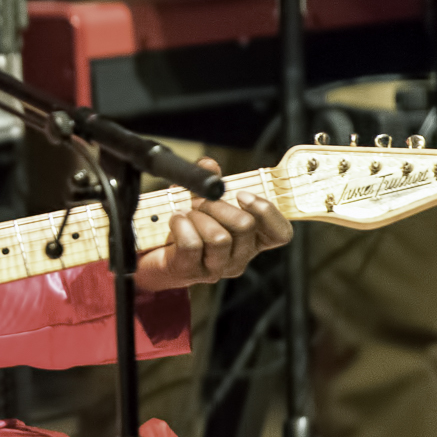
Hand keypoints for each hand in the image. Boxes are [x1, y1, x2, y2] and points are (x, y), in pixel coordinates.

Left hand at [134, 160, 290, 289]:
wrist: (156, 255)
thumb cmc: (187, 227)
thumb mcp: (202, 201)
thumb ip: (210, 182)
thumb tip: (209, 164)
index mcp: (253, 240)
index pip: (281, 234)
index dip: (267, 212)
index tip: (242, 194)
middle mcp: (240, 257)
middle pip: (245, 226)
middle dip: (218, 204)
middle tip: (199, 201)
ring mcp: (217, 268)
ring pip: (219, 238)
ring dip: (198, 216)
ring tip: (186, 213)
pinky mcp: (191, 272)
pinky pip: (191, 244)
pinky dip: (181, 225)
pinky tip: (176, 220)